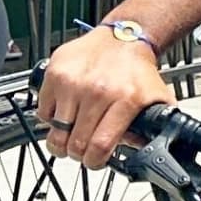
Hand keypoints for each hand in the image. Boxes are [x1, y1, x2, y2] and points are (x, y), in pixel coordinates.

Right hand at [36, 26, 175, 165]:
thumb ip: (154, 129)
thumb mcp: (157, 100)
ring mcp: (73, 83)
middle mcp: (97, 91)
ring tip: (71, 134)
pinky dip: (51, 118)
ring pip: (55, 132)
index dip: (94, 162)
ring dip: (62, 140)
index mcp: (125, 100)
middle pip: (75, 143)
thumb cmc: (136, 71)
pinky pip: (43, 112)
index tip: (94, 161)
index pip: (100, 145)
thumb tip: (144, 156)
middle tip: (82, 150)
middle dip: (78, 154)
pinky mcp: (55, 74)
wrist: (122, 38)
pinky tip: (65, 112)